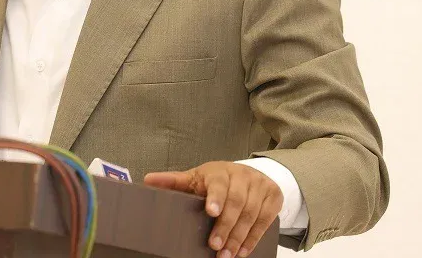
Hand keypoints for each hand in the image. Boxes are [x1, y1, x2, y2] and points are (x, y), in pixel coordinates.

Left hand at [144, 161, 282, 257]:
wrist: (248, 174)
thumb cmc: (216, 180)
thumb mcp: (195, 178)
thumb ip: (174, 181)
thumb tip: (147, 180)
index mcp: (220, 171)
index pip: (219, 183)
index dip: (215, 197)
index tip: (210, 212)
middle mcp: (242, 175)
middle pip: (237, 202)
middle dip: (226, 227)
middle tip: (215, 247)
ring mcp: (260, 185)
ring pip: (252, 214)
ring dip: (239, 237)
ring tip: (227, 255)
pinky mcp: (274, 197)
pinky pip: (266, 220)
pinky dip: (254, 238)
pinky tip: (242, 251)